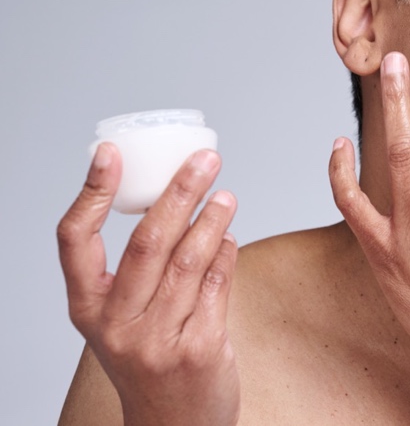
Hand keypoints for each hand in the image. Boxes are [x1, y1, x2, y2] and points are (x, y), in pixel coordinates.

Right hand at [57, 145, 239, 425]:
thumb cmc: (149, 361)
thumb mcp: (124, 319)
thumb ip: (142, 270)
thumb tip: (177, 199)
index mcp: (89, 308)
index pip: (75, 241)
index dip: (90, 192)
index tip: (109, 153)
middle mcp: (117, 324)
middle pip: (147, 241)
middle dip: (180, 192)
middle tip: (205, 160)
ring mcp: (158, 339)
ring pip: (189, 260)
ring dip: (212, 219)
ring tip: (225, 194)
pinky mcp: (199, 348)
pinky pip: (217, 285)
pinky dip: (226, 254)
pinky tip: (229, 237)